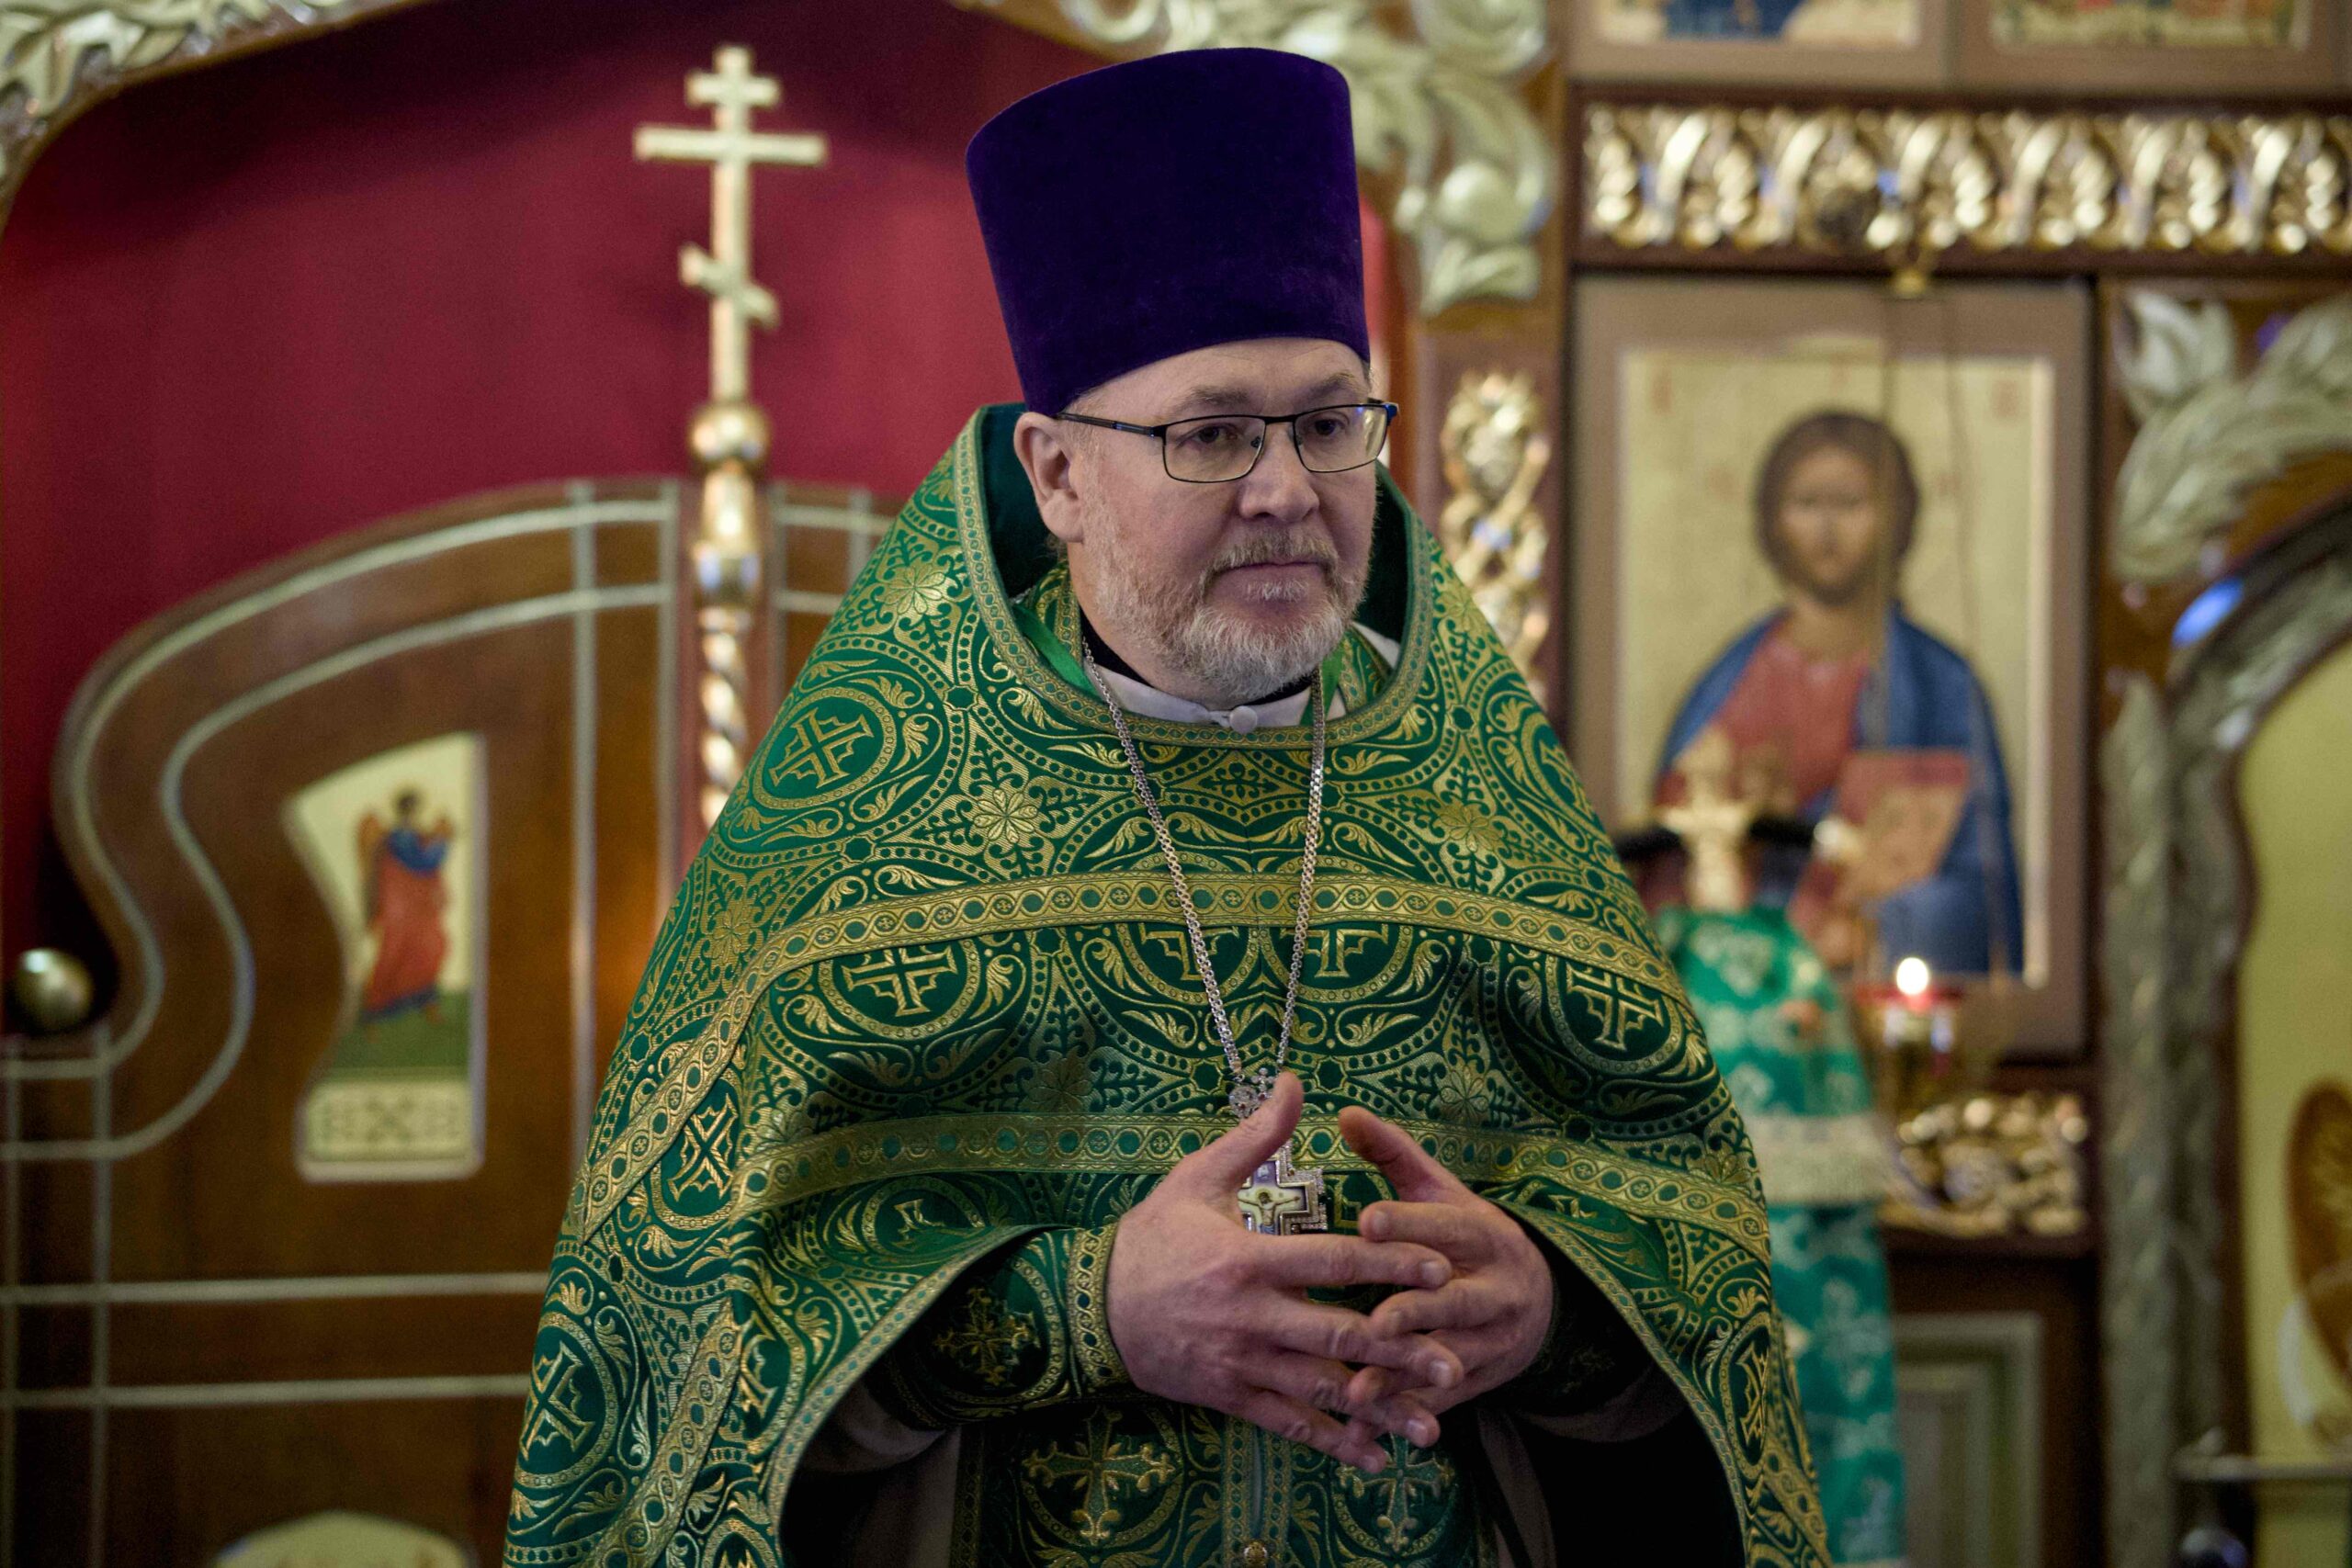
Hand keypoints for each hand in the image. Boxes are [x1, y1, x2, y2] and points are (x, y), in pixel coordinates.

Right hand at [1106, 1073, 1461, 1472]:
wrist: (1091, 1305)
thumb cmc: (1152, 1236)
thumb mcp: (1197, 1177)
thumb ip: (1255, 1136)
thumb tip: (1295, 1082)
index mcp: (1247, 1259)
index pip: (1332, 1259)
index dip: (1389, 1262)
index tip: (1441, 1267)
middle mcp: (1249, 1316)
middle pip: (1337, 1332)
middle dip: (1398, 1349)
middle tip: (1452, 1360)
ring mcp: (1240, 1362)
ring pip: (1320, 1389)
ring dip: (1378, 1409)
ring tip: (1431, 1427)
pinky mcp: (1230, 1395)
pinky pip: (1289, 1423)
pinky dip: (1333, 1444)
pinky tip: (1375, 1459)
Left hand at [1332, 1106, 1554, 1435]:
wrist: (1536, 1299)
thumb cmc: (1464, 1235)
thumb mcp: (1440, 1191)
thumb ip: (1393, 1155)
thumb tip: (1345, 1111)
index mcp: (1481, 1234)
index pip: (1443, 1227)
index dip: (1406, 1225)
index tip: (1365, 1222)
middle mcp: (1492, 1289)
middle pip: (1455, 1302)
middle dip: (1416, 1313)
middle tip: (1375, 1323)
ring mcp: (1489, 1341)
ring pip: (1448, 1360)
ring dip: (1404, 1378)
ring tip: (1359, 1390)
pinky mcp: (1478, 1382)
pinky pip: (1438, 1404)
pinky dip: (1401, 1417)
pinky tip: (1361, 1430)